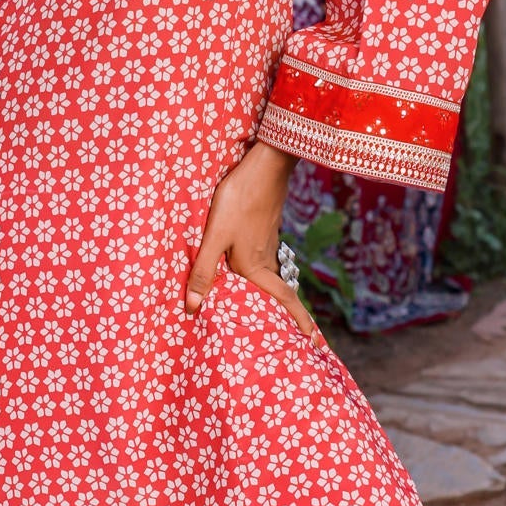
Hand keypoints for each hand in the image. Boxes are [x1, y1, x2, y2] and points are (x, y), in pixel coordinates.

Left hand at [184, 141, 318, 334]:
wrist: (264, 165)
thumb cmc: (238, 200)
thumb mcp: (214, 236)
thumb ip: (203, 270)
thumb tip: (192, 306)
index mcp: (255, 267)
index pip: (283, 301)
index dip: (299, 321)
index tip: (313, 340)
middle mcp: (266, 258)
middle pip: (279, 292)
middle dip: (288, 314)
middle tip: (297, 334)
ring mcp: (268, 242)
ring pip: (273, 275)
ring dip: (275, 293)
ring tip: (271, 309)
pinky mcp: (265, 228)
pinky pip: (267, 259)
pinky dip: (265, 273)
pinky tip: (252, 270)